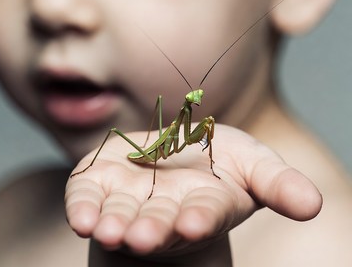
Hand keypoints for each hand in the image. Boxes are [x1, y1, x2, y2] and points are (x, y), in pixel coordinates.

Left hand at [65, 125, 321, 264]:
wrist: (172, 156)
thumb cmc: (215, 162)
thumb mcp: (253, 164)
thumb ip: (277, 182)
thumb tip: (312, 204)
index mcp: (203, 204)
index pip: (203, 215)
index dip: (199, 219)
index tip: (192, 223)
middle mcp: (164, 209)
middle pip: (158, 222)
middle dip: (151, 229)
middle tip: (141, 237)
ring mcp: (129, 197)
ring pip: (120, 216)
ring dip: (114, 224)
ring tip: (108, 231)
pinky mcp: (100, 181)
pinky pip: (87, 197)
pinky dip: (83, 206)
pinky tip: (81, 216)